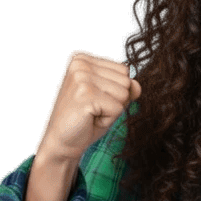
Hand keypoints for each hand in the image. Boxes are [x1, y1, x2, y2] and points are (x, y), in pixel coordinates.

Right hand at [35, 51, 140, 165]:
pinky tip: (89, 120)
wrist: (64, 141)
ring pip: (124, 94)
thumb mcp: (110, 100)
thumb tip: (137, 85)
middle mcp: (81, 64)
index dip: (116, 92)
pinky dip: (107, 119)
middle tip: (94, 109)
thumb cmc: (87, 119)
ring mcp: (81, 78)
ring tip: (92, 114)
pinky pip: (117, 109)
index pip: (123, 71)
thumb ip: (126, 88)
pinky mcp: (85, 95)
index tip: (95, 100)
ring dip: (112, 111)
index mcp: (84, 60)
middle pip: (126, 81)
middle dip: (116, 101)